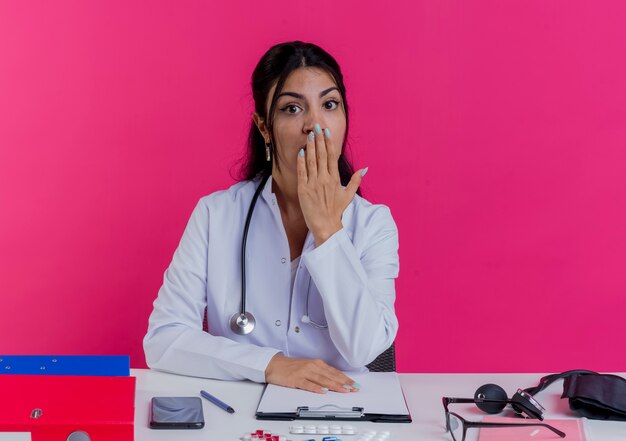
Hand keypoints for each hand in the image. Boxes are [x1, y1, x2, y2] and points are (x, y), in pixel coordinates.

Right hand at [265, 354, 359, 393]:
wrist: (274, 364)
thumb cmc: (291, 367)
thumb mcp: (308, 367)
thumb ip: (320, 373)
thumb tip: (334, 381)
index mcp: (316, 363)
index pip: (334, 372)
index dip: (345, 378)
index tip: (354, 384)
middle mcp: (312, 366)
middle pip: (331, 376)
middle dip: (343, 383)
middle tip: (354, 388)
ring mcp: (304, 372)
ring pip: (322, 380)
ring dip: (334, 385)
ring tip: (344, 390)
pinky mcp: (296, 379)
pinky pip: (308, 384)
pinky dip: (316, 388)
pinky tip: (323, 392)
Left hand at [297, 125, 366, 245]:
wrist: (326, 225)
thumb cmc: (336, 211)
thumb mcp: (348, 195)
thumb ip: (356, 180)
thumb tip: (365, 169)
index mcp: (335, 179)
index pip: (332, 157)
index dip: (329, 143)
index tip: (326, 132)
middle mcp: (325, 179)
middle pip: (321, 155)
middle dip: (318, 140)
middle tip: (316, 127)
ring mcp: (313, 184)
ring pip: (311, 161)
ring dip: (310, 147)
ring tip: (309, 135)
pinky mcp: (304, 189)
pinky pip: (302, 172)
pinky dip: (301, 161)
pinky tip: (300, 151)